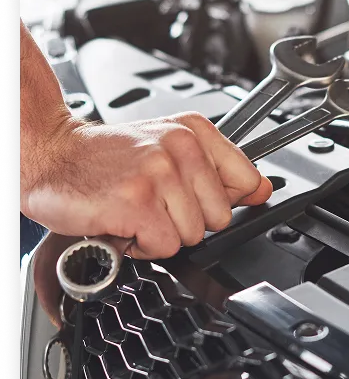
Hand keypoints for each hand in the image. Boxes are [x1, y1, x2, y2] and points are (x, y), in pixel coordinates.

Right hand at [21, 112, 272, 259]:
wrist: (55, 155)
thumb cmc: (108, 157)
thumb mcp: (170, 149)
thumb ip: (220, 170)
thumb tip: (263, 189)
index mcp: (194, 131)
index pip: (247, 180)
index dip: (224, 200)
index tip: (199, 198)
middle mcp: (181, 146)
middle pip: (220, 217)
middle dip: (188, 221)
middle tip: (156, 204)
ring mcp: (160, 172)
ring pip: (193, 235)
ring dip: (163, 234)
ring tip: (138, 211)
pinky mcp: (138, 201)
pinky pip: (166, 247)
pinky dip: (143, 246)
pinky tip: (126, 223)